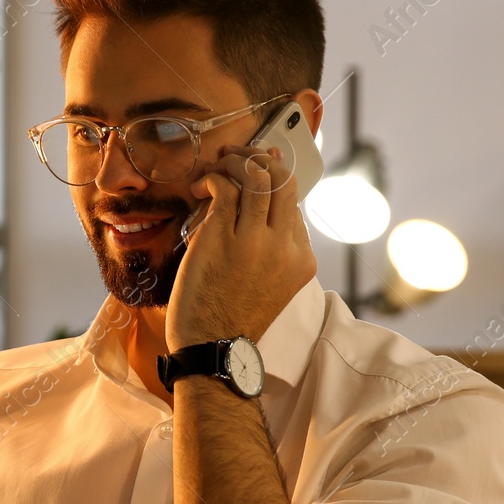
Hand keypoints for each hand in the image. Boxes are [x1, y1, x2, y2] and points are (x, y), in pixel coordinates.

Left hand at [165, 145, 316, 351]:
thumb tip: (261, 200)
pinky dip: (213, 177)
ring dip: (234, 161)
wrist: (212, 348)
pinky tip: (202, 186)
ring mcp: (254, 241)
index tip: (257, 168)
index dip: (274, 179)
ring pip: (257, 176)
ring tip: (217, 165)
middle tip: (237, 155)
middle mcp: (284, 247)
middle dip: (260, 157)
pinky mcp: (221, 237)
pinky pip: (225, 187)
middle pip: (284, 179)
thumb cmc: (232, 316)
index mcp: (302, 259)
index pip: (294, 203)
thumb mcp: (270, 283)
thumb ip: (272, 247)